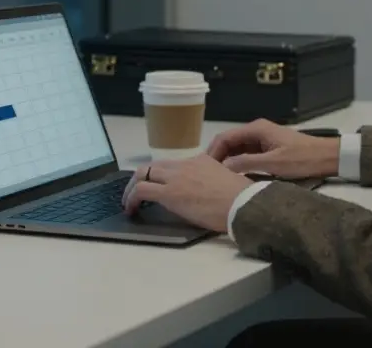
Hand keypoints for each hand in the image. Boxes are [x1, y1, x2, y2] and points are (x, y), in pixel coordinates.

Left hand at [121, 156, 253, 232]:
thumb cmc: (240, 198)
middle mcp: (185, 165)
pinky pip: (141, 191)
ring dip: (131, 188)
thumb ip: (211, 180)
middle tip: (135, 193)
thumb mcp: (225, 181)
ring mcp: (176, 177)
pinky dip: (131, 199)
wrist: (242, 203)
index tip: (157, 187)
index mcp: (200, 160)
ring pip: (142, 174)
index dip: (160, 177)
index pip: (172, 165)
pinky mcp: (169, 193)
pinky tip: (131, 209)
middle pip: (153, 166)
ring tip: (128, 203)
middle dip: (140, 178)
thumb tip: (203, 191)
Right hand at [207, 119, 339, 178]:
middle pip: (229, 142)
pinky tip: (234, 176)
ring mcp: (262, 139)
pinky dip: (239, 163)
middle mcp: (256, 130)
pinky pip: (247, 154)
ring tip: (218, 178)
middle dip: (218, 157)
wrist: (326, 157)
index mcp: (256, 129)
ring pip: (237, 149)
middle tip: (208, 175)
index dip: (212, 152)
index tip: (204, 168)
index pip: (225, 137)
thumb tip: (223, 167)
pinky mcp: (268, 148)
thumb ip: (246, 163)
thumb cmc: (302, 158)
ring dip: (228, 161)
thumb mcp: (273, 163)